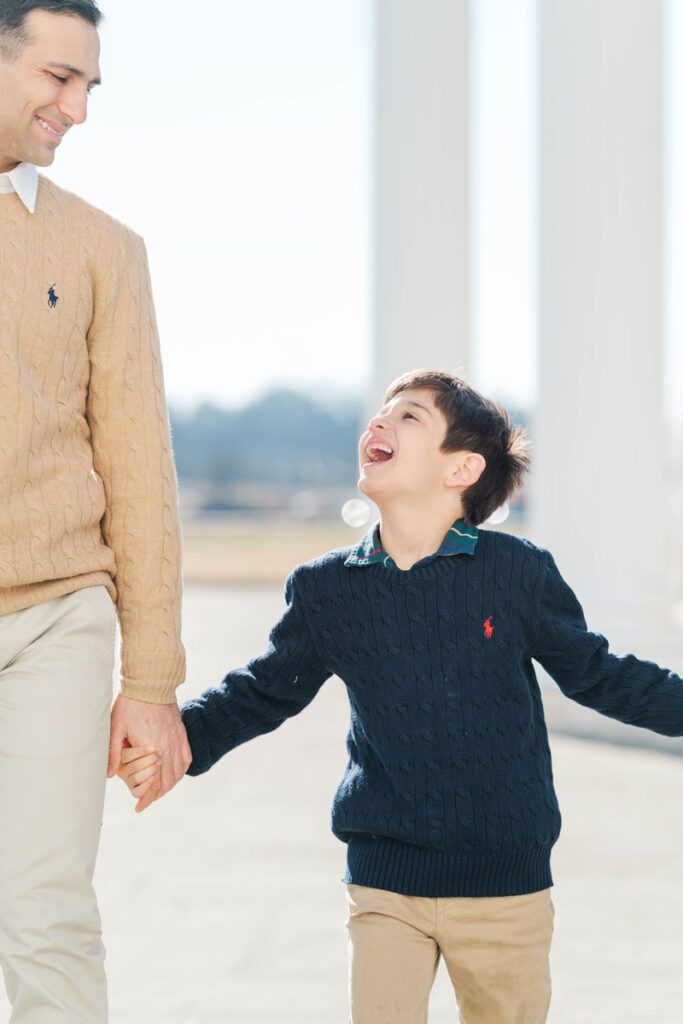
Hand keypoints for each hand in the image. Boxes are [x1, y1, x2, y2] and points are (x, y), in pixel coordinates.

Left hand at [107, 695, 191, 812]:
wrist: (152, 683)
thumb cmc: (131, 704)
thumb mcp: (116, 727)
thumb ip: (113, 752)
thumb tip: (109, 775)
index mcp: (153, 750)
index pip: (152, 783)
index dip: (146, 798)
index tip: (138, 807)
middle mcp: (168, 748)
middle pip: (166, 782)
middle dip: (156, 795)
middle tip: (145, 801)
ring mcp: (177, 741)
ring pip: (177, 772)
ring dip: (168, 785)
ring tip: (158, 791)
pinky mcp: (181, 733)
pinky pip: (186, 758)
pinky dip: (181, 770)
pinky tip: (174, 773)